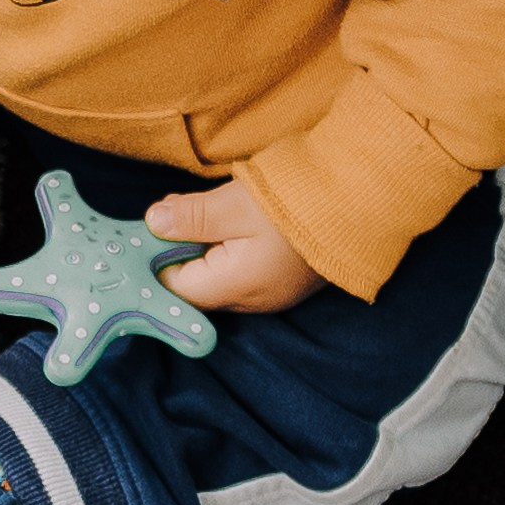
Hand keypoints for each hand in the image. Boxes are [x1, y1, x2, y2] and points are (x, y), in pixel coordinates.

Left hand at [145, 178, 323, 313]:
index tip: (144, 228)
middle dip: (178, 249)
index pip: (175, 288)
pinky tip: (225, 220)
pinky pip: (241, 270)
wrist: (360, 204)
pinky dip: (225, 248)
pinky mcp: (284, 279)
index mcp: (234, 288)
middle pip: (196, 284)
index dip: (153, 259)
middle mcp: (251, 301)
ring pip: (219, 276)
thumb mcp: (234, 204)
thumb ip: (190, 217)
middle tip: (171, 209)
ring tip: (196, 208)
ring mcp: (271, 293)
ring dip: (202, 245)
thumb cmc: (296, 205)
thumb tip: (151, 222)